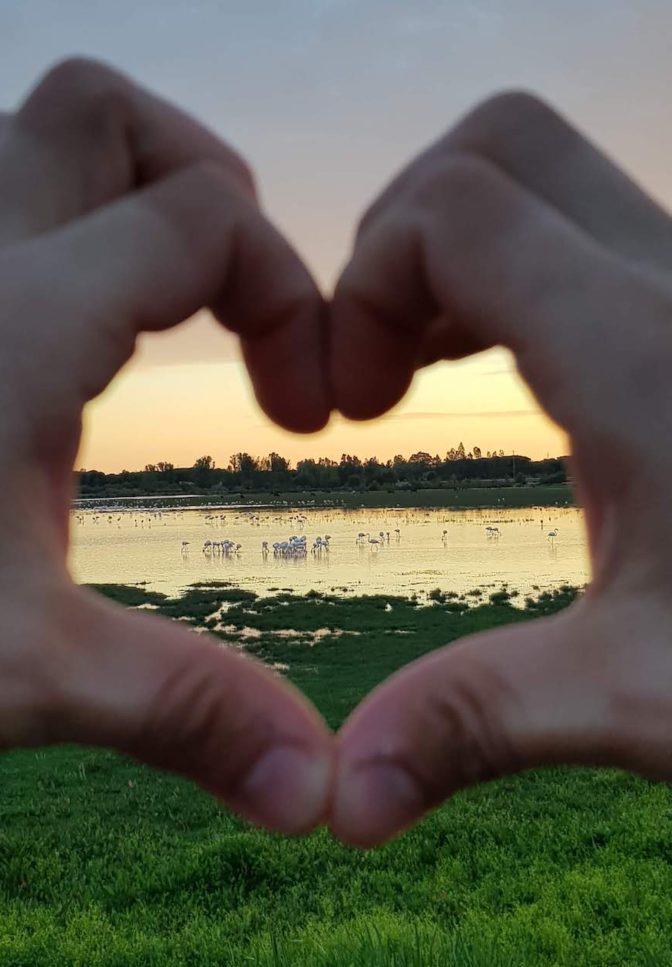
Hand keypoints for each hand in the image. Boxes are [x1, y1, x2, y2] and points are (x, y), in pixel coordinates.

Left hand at [0, 58, 333, 833]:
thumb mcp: (22, 679)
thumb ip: (187, 712)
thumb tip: (317, 786)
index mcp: (6, 335)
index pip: (203, 217)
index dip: (291, 294)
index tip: (302, 415)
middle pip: (100, 116)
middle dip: (201, 185)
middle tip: (234, 301)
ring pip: (7, 141)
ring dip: (102, 189)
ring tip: (152, 295)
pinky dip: (22, 226)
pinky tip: (44, 333)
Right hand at [329, 91, 671, 845]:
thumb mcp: (648, 696)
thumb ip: (480, 723)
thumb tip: (340, 803)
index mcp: (647, 358)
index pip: (454, 210)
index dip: (362, 286)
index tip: (352, 411)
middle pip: (494, 149)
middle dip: (397, 242)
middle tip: (377, 371)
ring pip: (539, 178)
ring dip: (449, 256)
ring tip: (415, 369)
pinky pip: (581, 229)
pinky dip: (507, 272)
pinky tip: (500, 369)